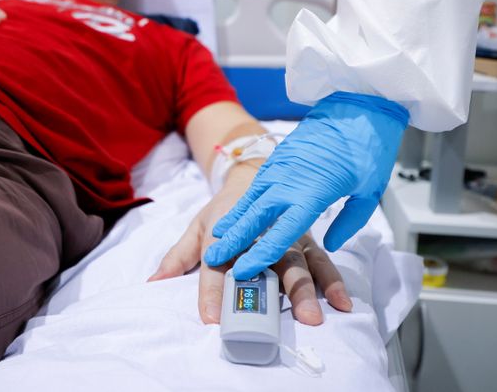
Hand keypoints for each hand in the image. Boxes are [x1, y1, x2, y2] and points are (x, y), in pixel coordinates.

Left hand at [148, 164, 351, 324]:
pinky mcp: (307, 240)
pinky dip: (333, 281)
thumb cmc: (223, 211)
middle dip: (266, 293)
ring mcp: (287, 235)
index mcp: (227, 230)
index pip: (216, 264)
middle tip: (271, 321)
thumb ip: (177, 257)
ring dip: (305, 290)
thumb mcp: (197, 227)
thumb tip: (153, 280)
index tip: (210, 318)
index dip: (211, 291)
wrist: (252, 176)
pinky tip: (342, 301)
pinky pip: (322, 261)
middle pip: (264, 264)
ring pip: (298, 263)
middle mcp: (260, 233)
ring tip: (314, 316)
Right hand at [205, 92, 408, 279]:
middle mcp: (289, 181)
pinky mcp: (278, 158)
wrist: (357, 105)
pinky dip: (243, 202)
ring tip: (216, 238)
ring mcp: (280, 168)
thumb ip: (349, 221)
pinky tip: (235, 214)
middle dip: (234, 240)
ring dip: (233, 221)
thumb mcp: (369, 191)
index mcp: (313, 192)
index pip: (283, 231)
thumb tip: (331, 243)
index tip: (244, 268)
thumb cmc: (368, 148)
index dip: (261, 253)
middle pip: (256, 217)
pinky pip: (256, 186)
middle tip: (213, 258)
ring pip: (250, 200)